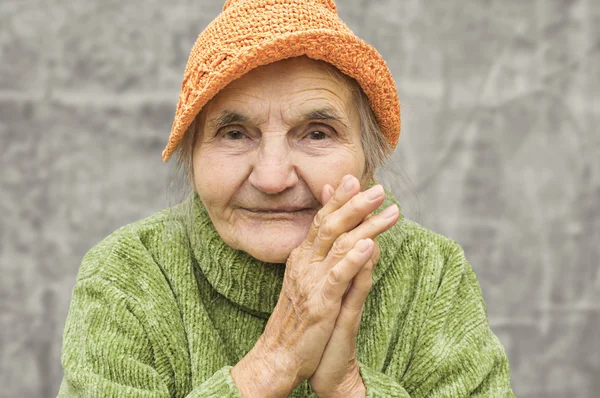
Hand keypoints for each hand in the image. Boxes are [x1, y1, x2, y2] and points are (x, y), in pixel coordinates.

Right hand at [231, 175, 397, 396]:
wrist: (278, 354)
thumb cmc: (296, 317)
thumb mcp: (305, 279)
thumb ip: (318, 253)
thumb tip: (330, 230)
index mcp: (302, 257)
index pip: (321, 220)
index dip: (339, 199)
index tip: (355, 178)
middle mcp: (305, 263)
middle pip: (330, 225)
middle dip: (355, 204)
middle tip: (379, 188)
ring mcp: (312, 281)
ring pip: (340, 245)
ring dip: (366, 225)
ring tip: (388, 211)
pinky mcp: (321, 303)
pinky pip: (338, 277)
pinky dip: (353, 259)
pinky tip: (369, 246)